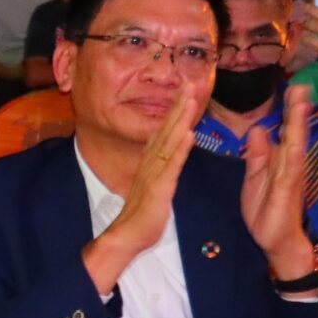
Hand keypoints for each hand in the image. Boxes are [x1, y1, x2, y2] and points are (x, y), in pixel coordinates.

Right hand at [90, 89, 198, 272]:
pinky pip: (171, 166)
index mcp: (151, 161)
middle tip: (191, 82)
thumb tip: (165, 148)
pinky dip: (180, 149)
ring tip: (191, 99)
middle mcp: (151, 162)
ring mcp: (154, 174)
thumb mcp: (153, 184)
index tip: (186, 88)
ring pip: (169, 141)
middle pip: (166, 128)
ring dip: (180, 119)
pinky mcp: (158, 188)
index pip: (165, 129)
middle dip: (180, 105)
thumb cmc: (142, 214)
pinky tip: (188, 134)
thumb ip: (160, 165)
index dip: (176, 108)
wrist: (126, 236)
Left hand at [241, 84, 315, 276]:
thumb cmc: (266, 210)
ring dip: (298, 123)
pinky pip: (290, 169)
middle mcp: (290, 165)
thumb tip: (260, 129)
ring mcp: (291, 176)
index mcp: (280, 160)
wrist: (276, 240)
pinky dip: (292, 153)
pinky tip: (295, 139)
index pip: (285, 130)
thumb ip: (258, 154)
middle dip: (298, 109)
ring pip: (296, 144)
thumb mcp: (255, 177)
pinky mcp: (287, 190)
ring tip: (302, 102)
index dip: (288, 110)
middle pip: (294, 132)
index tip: (293, 87)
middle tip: (302, 85)